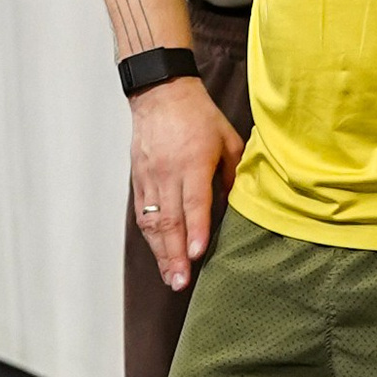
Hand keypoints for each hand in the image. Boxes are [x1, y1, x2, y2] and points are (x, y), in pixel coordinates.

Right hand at [128, 76, 244, 293]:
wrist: (161, 94)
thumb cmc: (198, 116)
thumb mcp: (228, 139)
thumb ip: (233, 173)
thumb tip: (237, 204)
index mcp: (192, 161)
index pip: (193, 202)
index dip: (196, 230)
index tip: (198, 254)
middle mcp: (168, 173)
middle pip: (169, 220)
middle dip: (175, 255)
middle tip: (181, 282)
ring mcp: (150, 177)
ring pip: (153, 223)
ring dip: (162, 254)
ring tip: (171, 278)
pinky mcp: (138, 180)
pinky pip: (143, 214)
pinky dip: (151, 239)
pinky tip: (159, 256)